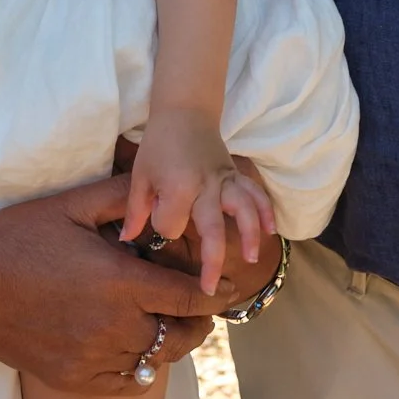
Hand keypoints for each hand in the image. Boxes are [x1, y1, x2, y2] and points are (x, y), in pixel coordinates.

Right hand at [0, 172, 213, 394]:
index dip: (215, 295)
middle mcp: (113, 325)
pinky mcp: (74, 378)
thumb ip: (122, 196)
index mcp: (119, 281)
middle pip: (181, 336)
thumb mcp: (71, 206)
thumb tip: (160, 187)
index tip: (228, 289)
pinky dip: (141, 369)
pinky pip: (126, 382)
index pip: (189, 297)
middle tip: (201, 311)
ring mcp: (93, 357)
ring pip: (155, 360)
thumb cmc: (17, 238)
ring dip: (170, 344)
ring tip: (172, 327)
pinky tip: (138, 351)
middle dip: (199, 322)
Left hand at [122, 112, 278, 296]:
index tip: (157, 212)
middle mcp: (205, 185)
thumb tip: (126, 240)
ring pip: (243, 209)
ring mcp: (224, 180)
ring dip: (250, 235)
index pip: (170, 225)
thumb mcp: (140, 175)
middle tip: (208, 289)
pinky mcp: (235, 175)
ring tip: (251, 259)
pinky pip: (255, 193)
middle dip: (211, 261)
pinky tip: (272, 231)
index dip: (163, 225)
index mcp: (178, 186)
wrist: (185, 109)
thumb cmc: (158, 144)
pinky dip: (266, 211)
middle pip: (212, 229)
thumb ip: (136, 210)